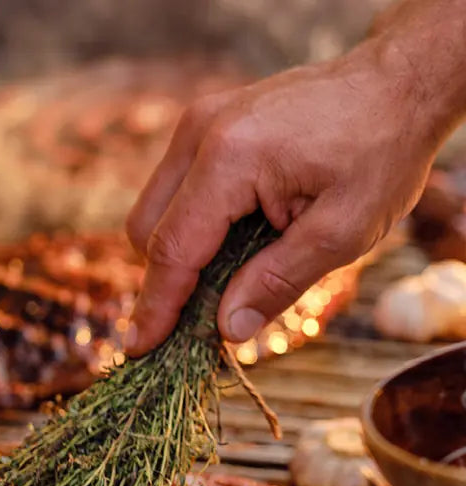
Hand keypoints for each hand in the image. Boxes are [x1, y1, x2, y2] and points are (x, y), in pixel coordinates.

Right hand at [125, 40, 440, 355]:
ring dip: (180, 255)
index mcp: (230, 160)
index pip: (172, 250)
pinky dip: (193, 227)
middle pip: (147, 231)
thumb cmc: (380, 152)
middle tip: (202, 323)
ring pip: (156, 211)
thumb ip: (279, 283)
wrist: (397, 85)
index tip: (138, 350)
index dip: (155, 308)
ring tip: (231, 280)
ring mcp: (200, 124)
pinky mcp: (209, 125)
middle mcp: (200, 134)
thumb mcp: (342, 232)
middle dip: (166, 282)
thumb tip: (228, 329)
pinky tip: (236, 244)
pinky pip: (178, 190)